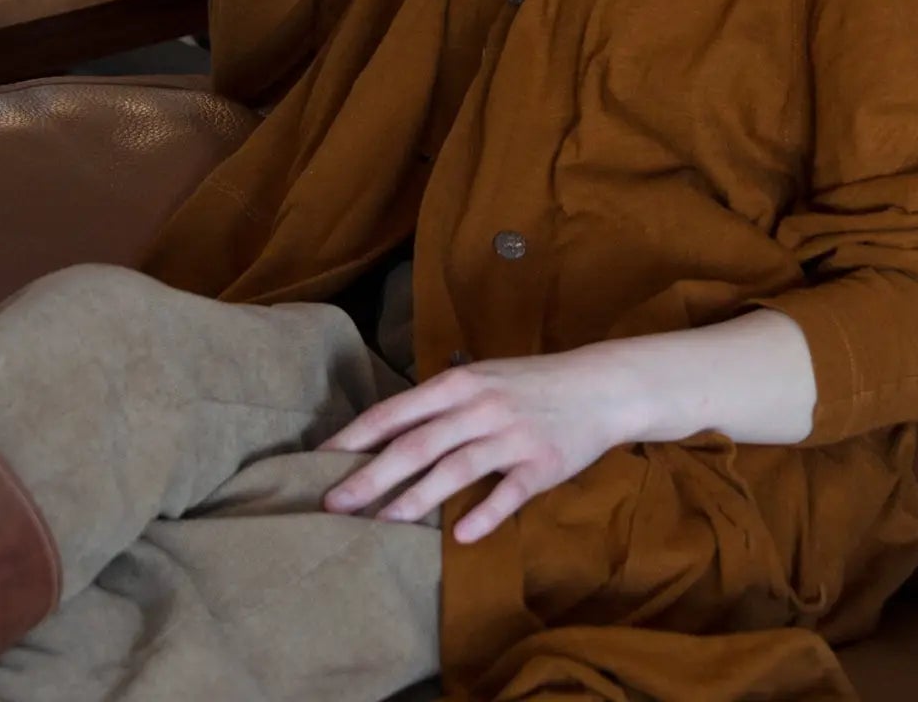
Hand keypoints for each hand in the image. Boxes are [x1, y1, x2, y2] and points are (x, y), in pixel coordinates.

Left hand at [318, 349, 632, 543]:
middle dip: (370, 475)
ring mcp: (511, 435)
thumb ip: (438, 405)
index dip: (355, 436)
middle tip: (332, 502)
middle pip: (416, 443)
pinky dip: (485, 514)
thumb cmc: (529, 385)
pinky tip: (462, 537)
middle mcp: (480, 406)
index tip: (318, 460)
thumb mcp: (481, 379)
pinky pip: (509, 492)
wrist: (599, 385)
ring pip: (455, 468)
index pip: (396, 411)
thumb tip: (384, 435)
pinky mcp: (542, 464)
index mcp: (458, 384)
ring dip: (414, 498)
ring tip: (380, 524)